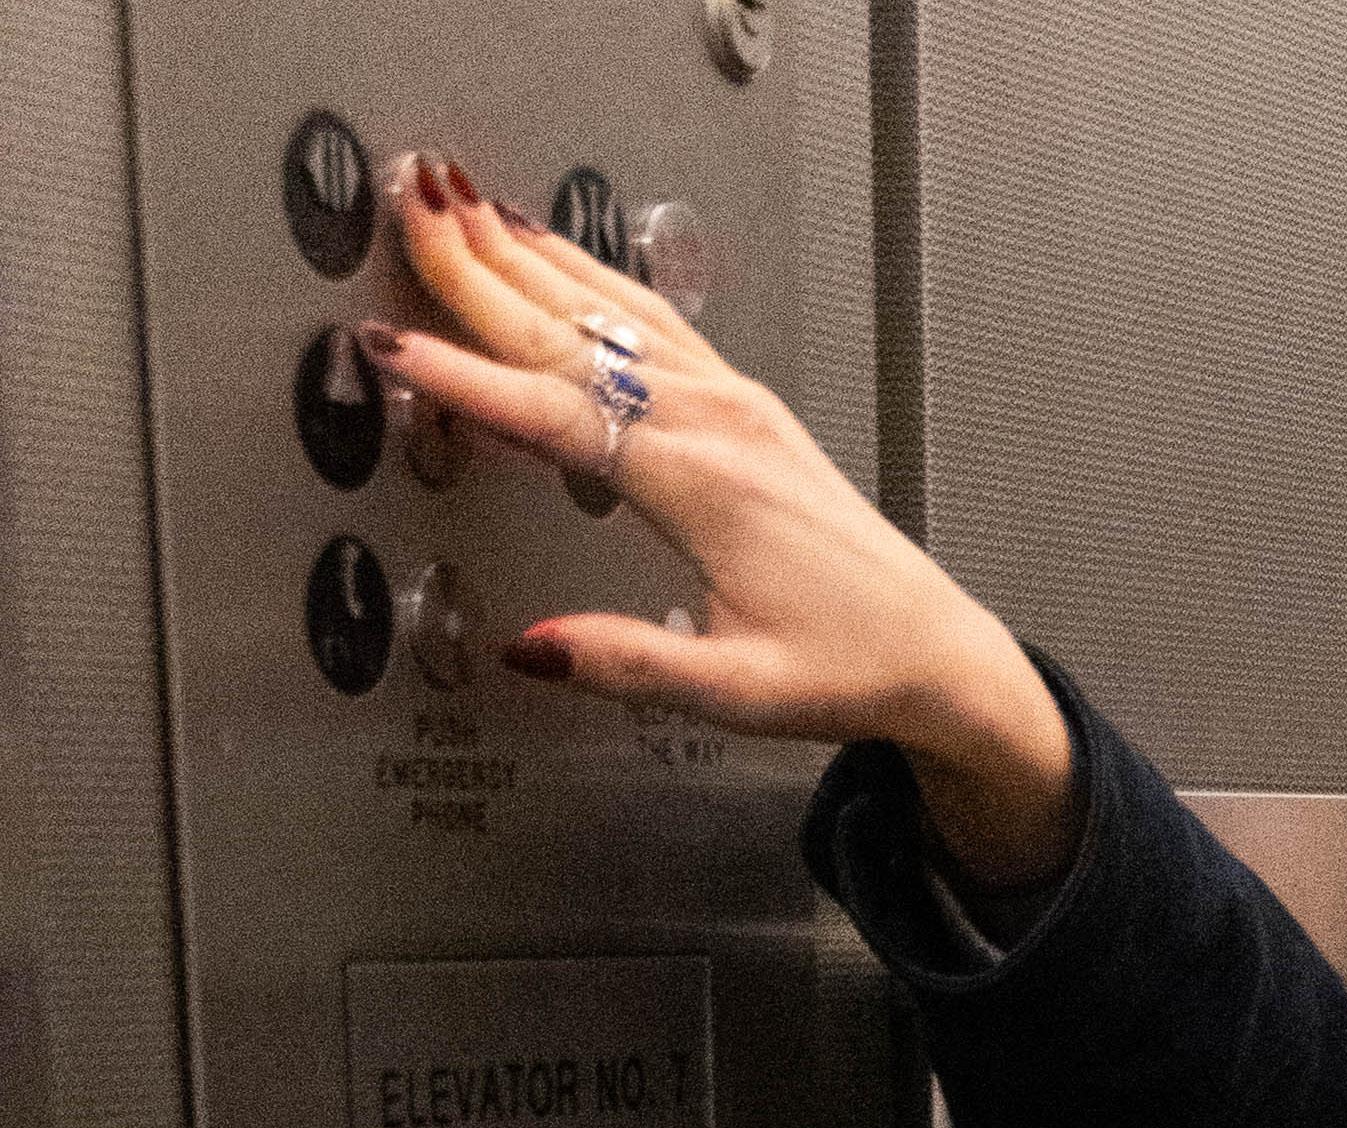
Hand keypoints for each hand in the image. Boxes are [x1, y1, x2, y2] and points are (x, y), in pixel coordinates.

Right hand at [363, 154, 1078, 882]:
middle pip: (574, 332)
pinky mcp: (747, 403)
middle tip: (409, 215)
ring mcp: (735, 402)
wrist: (937, 650)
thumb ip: (630, 666)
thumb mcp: (736, 693)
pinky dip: (588, 274)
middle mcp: (718, 424)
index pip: (558, 416)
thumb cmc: (849, 667)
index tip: (397, 351)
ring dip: (528, 252)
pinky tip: (554, 248)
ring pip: (610, 308)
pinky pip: (651, 318)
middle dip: (481, 272)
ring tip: (457, 202)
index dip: (469, 383)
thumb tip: (535, 651)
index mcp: (704, 487)